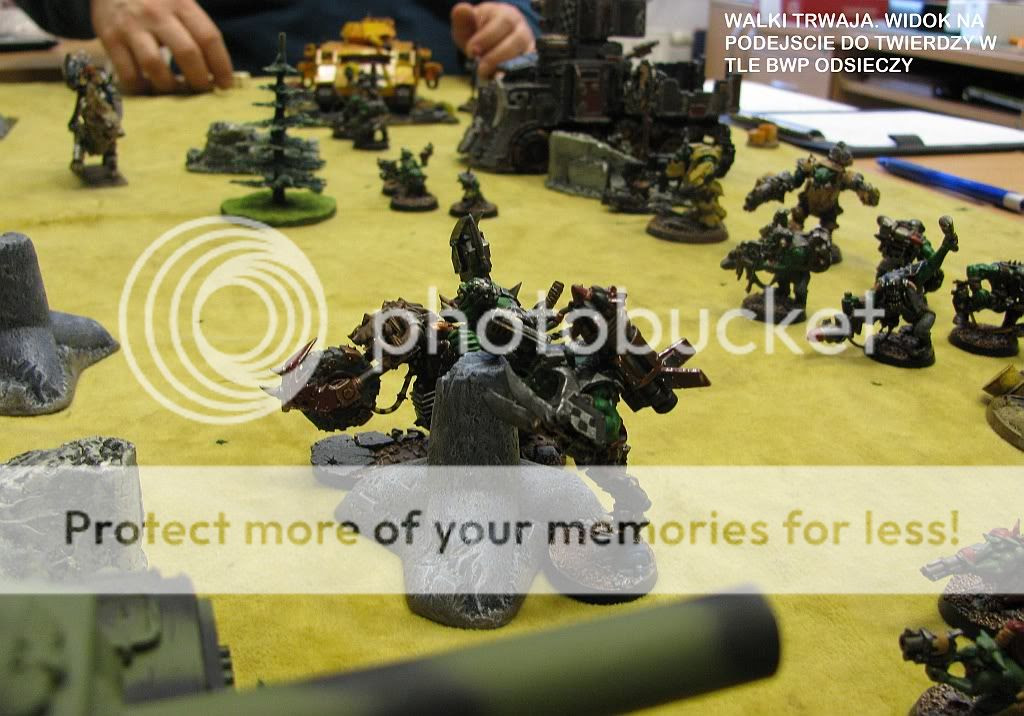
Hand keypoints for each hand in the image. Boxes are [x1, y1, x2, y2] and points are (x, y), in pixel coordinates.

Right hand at [90, 0, 232, 92]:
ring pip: (155, 66)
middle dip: (199, 80)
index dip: (222, 66)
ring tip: (174, 91)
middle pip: (187, 53)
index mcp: (181, 4)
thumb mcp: (178, 2)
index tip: (225, 85)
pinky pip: (128, 73)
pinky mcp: (110, 38)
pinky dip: (141, 87)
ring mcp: (132, 26)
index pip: (209, 38)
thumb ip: (195, 29)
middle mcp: (157, 14)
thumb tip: (217, 70)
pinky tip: (148, 88)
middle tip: (201, 90)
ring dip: (169, 86)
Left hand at [451, 2, 534, 78]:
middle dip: (496, 57)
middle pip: (516, 40)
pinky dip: (518, 76)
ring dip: (507, 68)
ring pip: (526, 55)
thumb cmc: (478, 33)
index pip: (502, 23)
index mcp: (505, 13)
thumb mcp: (467, 25)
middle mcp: (521, 27)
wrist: (487, 45)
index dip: (486, 38)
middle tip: (481, 69)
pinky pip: (530, 68)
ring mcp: (528, 45)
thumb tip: (461, 9)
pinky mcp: (530, 61)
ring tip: (490, 77)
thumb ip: (462, 19)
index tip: (471, 51)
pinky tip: (505, 82)